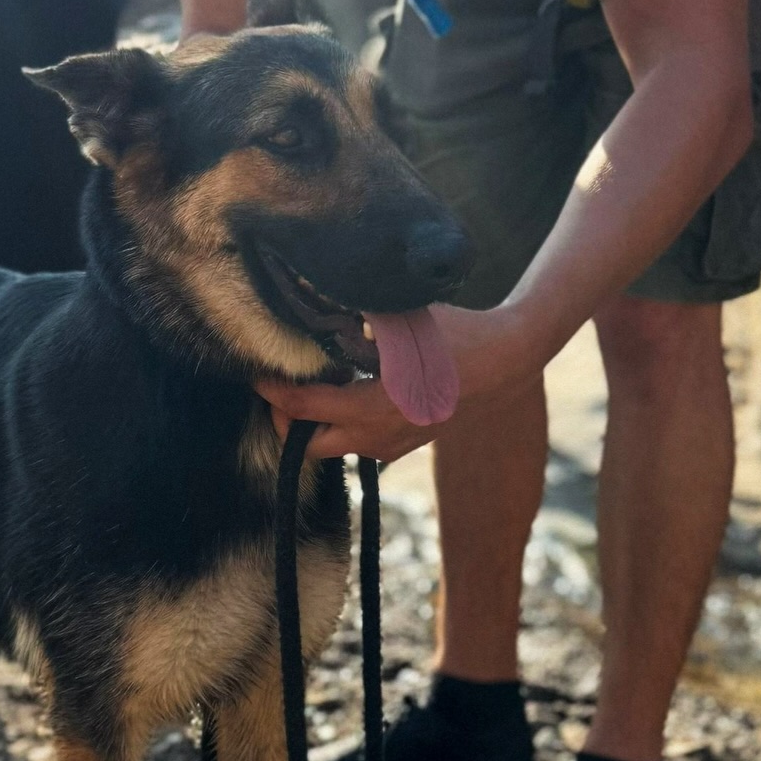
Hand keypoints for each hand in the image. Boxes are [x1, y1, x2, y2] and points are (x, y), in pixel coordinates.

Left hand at [255, 304, 541, 460]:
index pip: (301, 408)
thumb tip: (312, 312)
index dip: (270, 391)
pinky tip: (349, 390)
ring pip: (333, 445)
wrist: (506, 362)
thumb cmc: (454, 335)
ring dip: (315, 422)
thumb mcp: (401, 323)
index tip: (253, 372)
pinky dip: (343, 422)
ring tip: (315, 384)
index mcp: (373, 406)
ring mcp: (390, 447)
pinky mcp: (402, 447)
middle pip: (306, 445)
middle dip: (285, 420)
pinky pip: (358, 442)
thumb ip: (356, 324)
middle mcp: (377, 436)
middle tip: (280, 387)